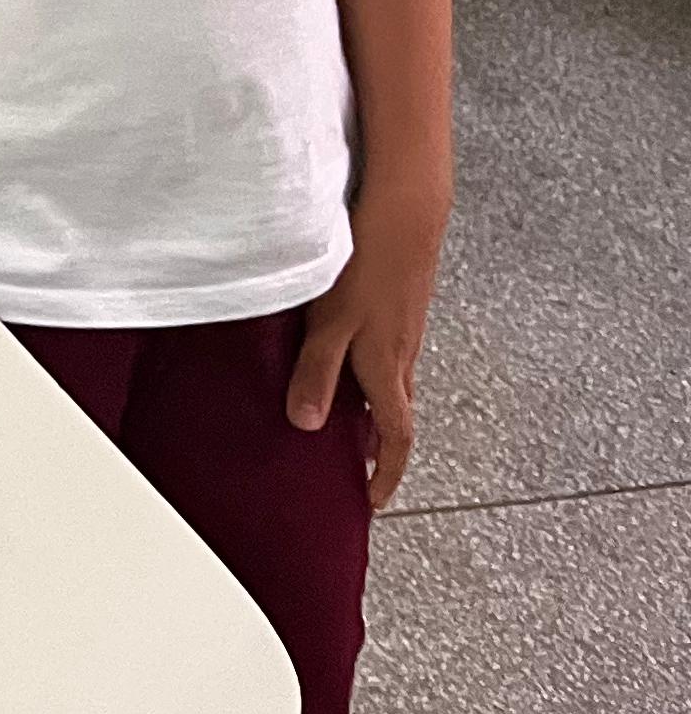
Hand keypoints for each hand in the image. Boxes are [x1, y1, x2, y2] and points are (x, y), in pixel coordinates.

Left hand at [291, 182, 446, 508]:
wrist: (406, 212)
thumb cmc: (367, 266)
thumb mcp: (331, 324)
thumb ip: (317, 373)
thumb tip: (307, 425)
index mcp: (388, 368)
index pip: (396, 437)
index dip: (387, 474)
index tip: (374, 501)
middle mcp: (402, 355)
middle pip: (395, 414)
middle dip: (379, 447)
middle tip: (355, 467)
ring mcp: (403, 329)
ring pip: (391, 382)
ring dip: (372, 407)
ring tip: (342, 419)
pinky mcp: (398, 305)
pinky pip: (386, 352)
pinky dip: (369, 370)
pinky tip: (345, 356)